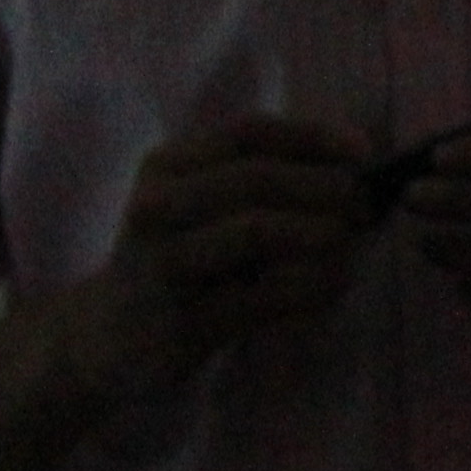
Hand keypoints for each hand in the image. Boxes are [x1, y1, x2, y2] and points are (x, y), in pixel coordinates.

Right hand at [76, 116, 375, 396]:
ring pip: (255, 231)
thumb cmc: (173, 260)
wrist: (105, 337)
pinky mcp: (182, 323)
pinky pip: (262, 296)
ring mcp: (164, 266)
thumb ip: (257, 180)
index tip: (363, 151)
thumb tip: (355, 165)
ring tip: (354, 241)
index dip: (311, 136)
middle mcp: (157, 208)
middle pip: (254, 178)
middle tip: (366, 204)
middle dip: (323, 186)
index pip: (246, 134)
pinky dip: (311, 286)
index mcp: (165, 166)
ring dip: (320, 232)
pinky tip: (337, 284)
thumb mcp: (195, 204)